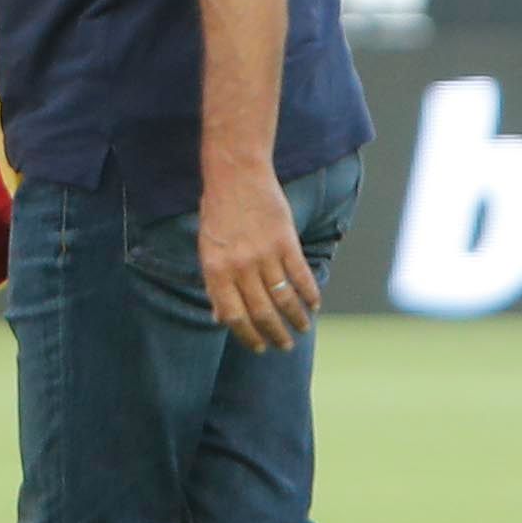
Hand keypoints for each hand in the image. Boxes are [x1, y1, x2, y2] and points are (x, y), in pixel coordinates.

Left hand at [196, 162, 319, 351]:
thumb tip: (220, 318)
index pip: (234, 316)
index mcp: (216, 270)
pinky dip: (310, 293)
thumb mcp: (206, 249)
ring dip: (296, 319)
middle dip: (275, 334)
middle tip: (285, 346)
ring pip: (284, 298)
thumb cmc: (218, 213)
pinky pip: (301, 276)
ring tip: (303, 329)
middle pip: (262, 312)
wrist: (236, 175)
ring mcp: (264, 254)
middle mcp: (240, 266)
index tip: (259, 347)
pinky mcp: (285, 241)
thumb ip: (215, 284)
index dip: (248, 336)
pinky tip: (315, 304)